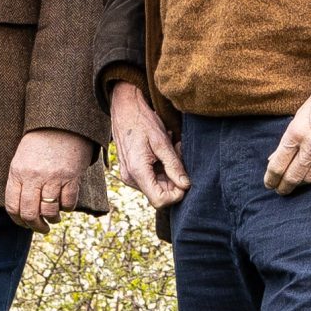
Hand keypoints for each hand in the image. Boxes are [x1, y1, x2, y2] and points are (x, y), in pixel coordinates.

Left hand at [4, 128, 95, 230]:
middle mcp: (33, 177)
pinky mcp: (71, 176)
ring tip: (54, 219)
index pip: (12, 206)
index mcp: (17, 173)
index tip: (24, 224)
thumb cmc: (39, 143)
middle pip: (30, 213)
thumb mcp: (21, 160)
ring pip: (50, 211)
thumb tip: (22, 209)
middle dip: (35, 226)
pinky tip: (66, 205)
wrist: (61, 124)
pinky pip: (68, 202)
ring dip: (52, 219)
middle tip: (41, 228)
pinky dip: (67, 208)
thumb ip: (20, 182)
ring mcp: (52, 177)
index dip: (18, 220)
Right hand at [107, 81, 188, 208]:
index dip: (176, 195)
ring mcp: (129, 175)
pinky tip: (164, 153)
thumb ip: (174, 166)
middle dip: (175, 181)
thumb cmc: (142, 122)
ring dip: (170, 173)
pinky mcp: (131, 171)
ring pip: (157, 186)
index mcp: (137, 172)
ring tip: (173, 150)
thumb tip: (186, 185)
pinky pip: (151, 178)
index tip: (185, 179)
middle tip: (180, 157)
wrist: (124, 109)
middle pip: (159, 194)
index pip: (160, 201)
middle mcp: (130, 178)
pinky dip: (162, 169)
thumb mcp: (162, 142)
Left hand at [266, 71, 310, 193]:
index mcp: (297, 132)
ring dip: (302, 182)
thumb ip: (288, 139)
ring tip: (296, 183)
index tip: (269, 184)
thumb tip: (274, 159)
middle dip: (284, 186)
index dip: (271, 178)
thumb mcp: (299, 115)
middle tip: (280, 190)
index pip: (278, 165)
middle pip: (294, 176)